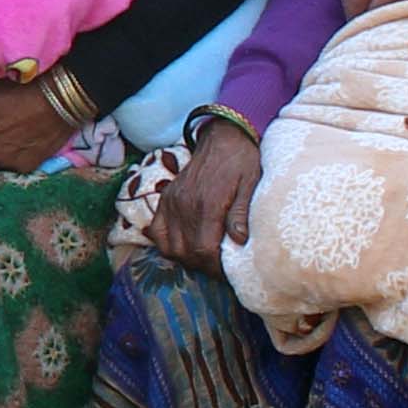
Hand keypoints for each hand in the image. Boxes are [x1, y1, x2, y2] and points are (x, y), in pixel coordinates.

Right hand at [145, 121, 261, 265]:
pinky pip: (157, 232)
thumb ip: (241, 213)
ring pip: (169, 247)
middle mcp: (185, 206)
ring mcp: (172, 202)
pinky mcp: (166, 199)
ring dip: (185, 258)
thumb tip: (239, 242)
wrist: (223, 135)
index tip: (227, 272)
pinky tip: (183, 246)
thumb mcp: (251, 184)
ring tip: (202, 259)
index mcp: (207, 204)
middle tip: (218, 268)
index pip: (203, 251)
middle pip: (185, 253)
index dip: (215, 268)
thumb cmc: (242, 160)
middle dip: (202, 266)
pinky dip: (166, 245)